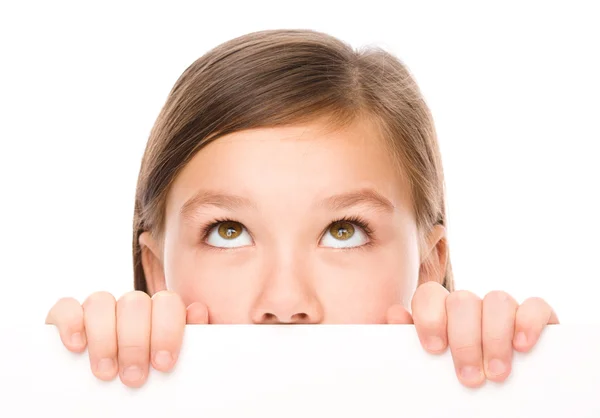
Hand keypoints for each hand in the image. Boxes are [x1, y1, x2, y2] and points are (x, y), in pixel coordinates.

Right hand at [45, 290, 208, 387]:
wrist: (114, 384)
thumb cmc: (151, 371)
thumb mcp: (173, 358)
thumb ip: (192, 338)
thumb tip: (198, 311)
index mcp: (159, 312)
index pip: (168, 302)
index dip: (166, 330)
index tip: (163, 364)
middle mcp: (130, 307)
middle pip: (135, 303)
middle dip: (135, 342)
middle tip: (133, 378)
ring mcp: (99, 310)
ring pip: (101, 301)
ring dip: (104, 338)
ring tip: (106, 372)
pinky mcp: (68, 318)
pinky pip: (66, 307)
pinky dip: (71, 323)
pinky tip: (77, 346)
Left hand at [387, 282, 558, 387]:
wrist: (497, 401)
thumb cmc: (455, 380)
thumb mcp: (430, 366)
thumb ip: (409, 343)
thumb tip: (395, 314)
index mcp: (441, 312)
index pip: (429, 295)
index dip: (430, 318)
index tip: (434, 350)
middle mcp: (471, 306)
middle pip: (462, 300)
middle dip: (464, 340)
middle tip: (469, 378)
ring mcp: (503, 309)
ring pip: (497, 299)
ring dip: (494, 337)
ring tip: (496, 373)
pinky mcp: (536, 317)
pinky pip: (535, 305)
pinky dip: (528, 323)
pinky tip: (522, 346)